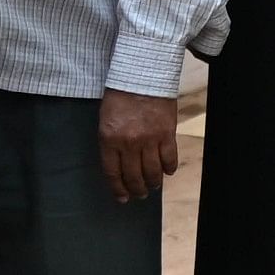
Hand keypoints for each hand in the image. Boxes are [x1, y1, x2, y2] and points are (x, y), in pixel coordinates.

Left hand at [98, 88, 183, 205]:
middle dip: (136, 189)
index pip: (113, 173)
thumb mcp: (106, 120)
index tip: (122, 198)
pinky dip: (169, 168)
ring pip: (152, 171)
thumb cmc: (120, 96)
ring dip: (153, 182)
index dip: (118, 189)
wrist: (142, 76)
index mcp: (109, 139)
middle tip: (139, 194)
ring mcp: (150, 139)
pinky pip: (169, 158)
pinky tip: (167, 171)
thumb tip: (119, 165)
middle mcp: (129, 143)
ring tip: (153, 186)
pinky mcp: (167, 134)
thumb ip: (111, 143)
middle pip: (133, 176)